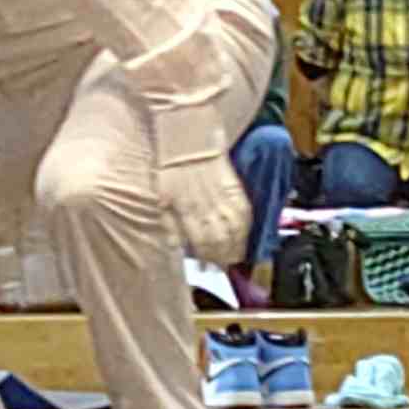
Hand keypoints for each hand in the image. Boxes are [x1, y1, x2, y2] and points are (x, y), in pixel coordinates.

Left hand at [156, 152, 250, 267]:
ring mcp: (224, 198)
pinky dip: (247, 227)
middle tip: (224, 266)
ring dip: (237, 246)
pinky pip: (245, 213)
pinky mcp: (236, 188)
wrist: (189, 141)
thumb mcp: (161, 197)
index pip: (201, 243)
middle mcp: (208, 208)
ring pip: (236, 230)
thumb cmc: (171, 169)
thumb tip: (176, 245)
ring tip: (236, 255)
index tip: (208, 267)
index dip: (207, 258)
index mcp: (188, 211)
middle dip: (224, 257)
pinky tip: (245, 234)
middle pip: (221, 240)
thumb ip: (169, 223)